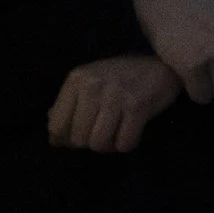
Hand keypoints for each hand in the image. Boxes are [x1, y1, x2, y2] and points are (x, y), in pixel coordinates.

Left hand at [46, 54, 182, 152]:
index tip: (80, 136)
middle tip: (103, 133)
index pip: (56, 125)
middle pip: (77, 139)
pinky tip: (130, 132)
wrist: (160, 66)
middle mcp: (92, 85)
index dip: (66, 140)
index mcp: (76, 79)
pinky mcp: (137, 106)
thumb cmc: (121, 78)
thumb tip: (53, 138)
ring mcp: (115, 95)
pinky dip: (126, 144)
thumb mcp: (90, 84)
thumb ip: (69, 107)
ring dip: (108, 146)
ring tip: (115, 134)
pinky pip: (123, 143)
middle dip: (90, 143)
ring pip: (98, 143)